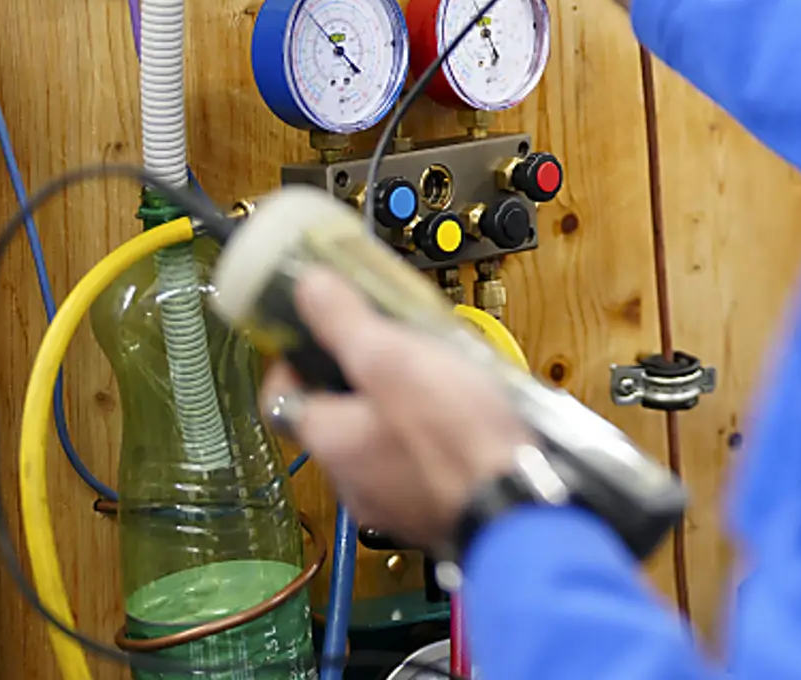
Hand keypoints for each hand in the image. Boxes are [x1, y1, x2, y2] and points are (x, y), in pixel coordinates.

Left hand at [262, 270, 534, 549]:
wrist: (520, 506)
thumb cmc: (456, 438)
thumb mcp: (394, 359)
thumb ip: (346, 323)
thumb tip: (308, 289)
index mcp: (331, 440)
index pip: (280, 396)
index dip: (292, 360)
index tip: (314, 333)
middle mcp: (352, 479)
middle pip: (337, 419)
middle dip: (359, 382)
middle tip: (391, 347)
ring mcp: (395, 502)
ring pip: (380, 444)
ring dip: (399, 413)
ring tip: (438, 379)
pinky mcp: (436, 510)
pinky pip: (420, 466)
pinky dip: (432, 442)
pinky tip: (465, 423)